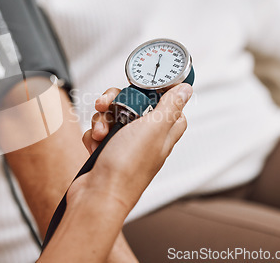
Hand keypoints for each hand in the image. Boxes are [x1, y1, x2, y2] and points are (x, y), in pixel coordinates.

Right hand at [73, 84, 192, 213]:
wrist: (98, 194)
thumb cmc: (127, 167)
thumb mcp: (153, 128)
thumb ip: (170, 105)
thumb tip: (186, 89)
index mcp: (162, 131)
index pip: (166, 102)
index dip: (153, 91)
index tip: (141, 85)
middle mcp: (145, 136)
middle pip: (133, 103)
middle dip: (116, 102)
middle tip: (110, 106)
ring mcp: (124, 143)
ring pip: (112, 115)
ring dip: (102, 120)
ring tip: (102, 134)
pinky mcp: (107, 150)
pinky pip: (98, 131)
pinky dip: (94, 135)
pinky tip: (96, 146)